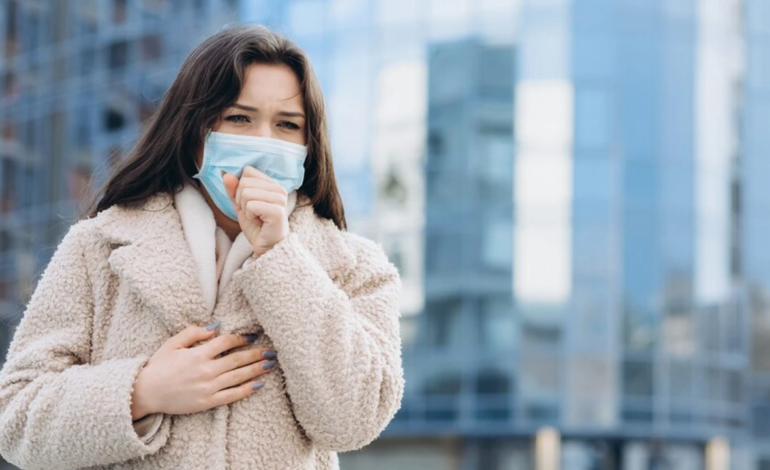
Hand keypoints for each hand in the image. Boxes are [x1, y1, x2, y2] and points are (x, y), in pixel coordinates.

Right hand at [130, 325, 276, 419]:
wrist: (145, 393)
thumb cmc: (158, 366)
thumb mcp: (172, 343)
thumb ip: (194, 332)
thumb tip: (216, 327)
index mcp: (198, 354)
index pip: (226, 342)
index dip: (241, 338)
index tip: (252, 336)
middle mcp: (206, 370)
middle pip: (238, 359)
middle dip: (257, 353)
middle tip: (273, 350)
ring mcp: (208, 387)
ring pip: (239, 376)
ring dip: (257, 369)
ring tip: (271, 364)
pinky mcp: (207, 402)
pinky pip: (232, 395)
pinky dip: (247, 390)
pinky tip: (259, 385)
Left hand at [223, 166, 289, 256]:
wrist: (266, 247)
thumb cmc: (257, 226)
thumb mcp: (241, 205)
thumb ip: (233, 189)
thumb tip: (225, 174)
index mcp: (272, 184)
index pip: (248, 171)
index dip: (241, 187)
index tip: (249, 203)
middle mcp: (279, 189)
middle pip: (244, 182)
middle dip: (241, 200)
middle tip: (253, 213)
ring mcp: (280, 199)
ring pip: (246, 193)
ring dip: (246, 209)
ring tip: (256, 218)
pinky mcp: (277, 211)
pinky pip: (251, 205)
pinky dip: (250, 216)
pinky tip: (259, 222)